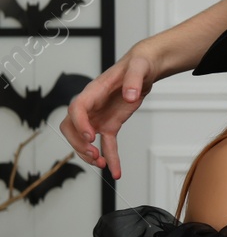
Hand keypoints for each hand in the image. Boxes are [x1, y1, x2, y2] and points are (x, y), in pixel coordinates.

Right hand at [62, 43, 162, 179]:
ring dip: (88, 154)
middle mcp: (91, 105)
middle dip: (78, 143)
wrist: (144, 69)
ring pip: (83, 139)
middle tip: (94, 154)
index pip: (77, 108)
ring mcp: (99, 117)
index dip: (80, 123)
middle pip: (71, 127)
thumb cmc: (138, 64)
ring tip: (100, 164)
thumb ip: (133, 79)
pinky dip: (110, 158)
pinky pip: (106, 144)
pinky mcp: (110, 125)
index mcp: (94, 90)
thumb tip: (130, 96)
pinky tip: (115, 172)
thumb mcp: (139, 66)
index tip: (91, 136)